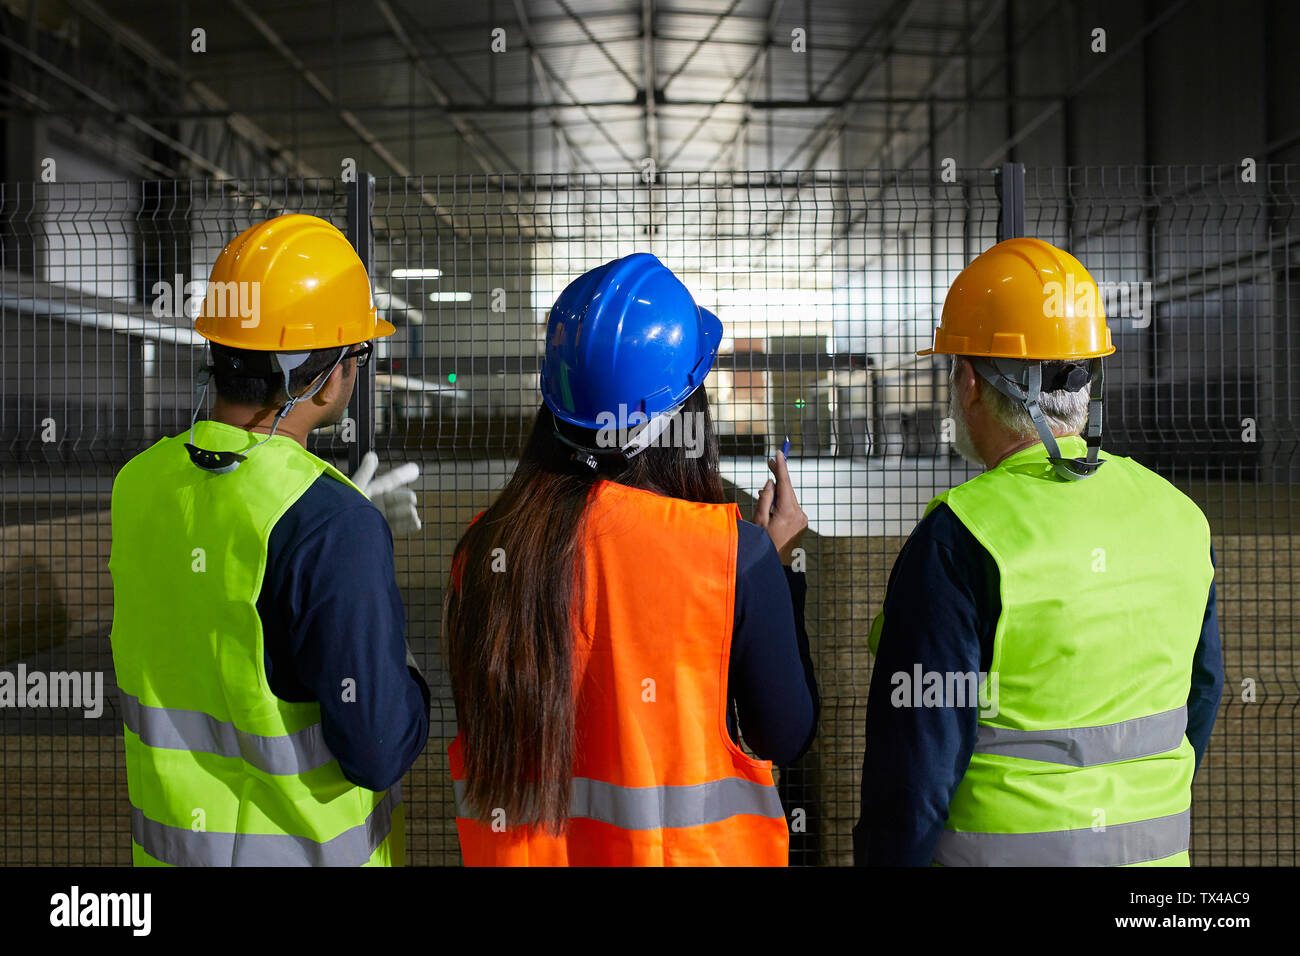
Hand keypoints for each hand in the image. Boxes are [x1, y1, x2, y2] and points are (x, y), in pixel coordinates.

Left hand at [350, 451, 420, 534]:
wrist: (342, 533)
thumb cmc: (345, 509)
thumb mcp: (356, 488)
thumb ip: (365, 473)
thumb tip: (372, 454)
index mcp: (371, 491)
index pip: (390, 480)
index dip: (402, 473)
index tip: (415, 469)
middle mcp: (376, 505)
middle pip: (397, 498)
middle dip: (406, 498)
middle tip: (412, 499)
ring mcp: (379, 518)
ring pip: (400, 513)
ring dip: (408, 513)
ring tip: (412, 514)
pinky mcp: (381, 532)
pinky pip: (398, 527)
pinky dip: (409, 526)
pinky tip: (416, 524)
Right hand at [753, 450, 806, 564]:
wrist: (777, 568)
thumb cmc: (764, 547)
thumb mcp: (759, 522)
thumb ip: (765, 500)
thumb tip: (770, 482)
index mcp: (788, 512)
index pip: (785, 484)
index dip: (781, 467)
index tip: (779, 454)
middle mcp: (799, 514)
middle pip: (788, 490)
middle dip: (778, 478)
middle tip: (769, 462)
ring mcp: (802, 520)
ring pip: (789, 499)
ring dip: (778, 493)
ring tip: (762, 495)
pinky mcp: (802, 524)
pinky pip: (790, 507)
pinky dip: (781, 503)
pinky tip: (771, 506)